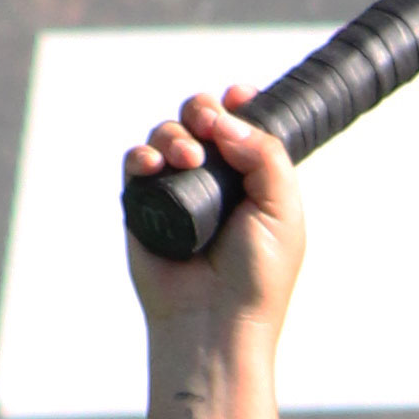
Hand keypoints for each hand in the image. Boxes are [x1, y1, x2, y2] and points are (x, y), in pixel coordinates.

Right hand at [123, 84, 307, 336]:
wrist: (215, 323)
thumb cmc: (257, 276)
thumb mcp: (282, 209)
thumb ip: (266, 154)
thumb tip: (227, 115)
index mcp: (252, 178)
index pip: (240, 124)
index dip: (237, 103)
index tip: (238, 95)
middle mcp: (214, 180)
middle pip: (199, 119)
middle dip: (201, 110)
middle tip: (208, 123)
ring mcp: (177, 192)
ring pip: (167, 136)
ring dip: (174, 135)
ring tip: (187, 159)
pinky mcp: (144, 208)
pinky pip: (135, 164)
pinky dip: (141, 155)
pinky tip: (153, 165)